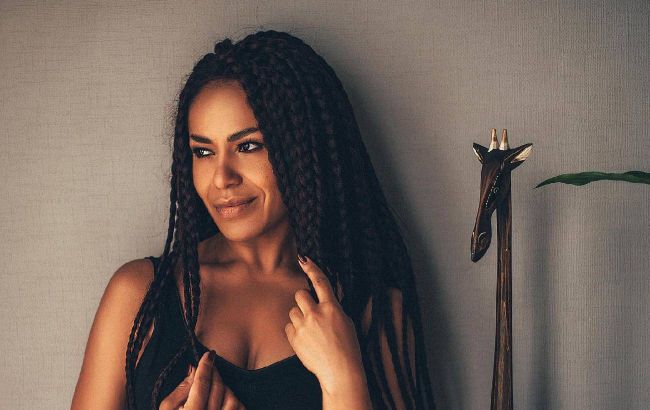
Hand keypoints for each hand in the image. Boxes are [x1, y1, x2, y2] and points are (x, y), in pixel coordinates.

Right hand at [159, 350, 246, 409]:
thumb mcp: (167, 409)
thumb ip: (179, 389)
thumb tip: (193, 369)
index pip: (201, 384)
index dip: (205, 366)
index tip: (208, 355)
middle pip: (217, 388)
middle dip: (215, 373)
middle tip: (211, 365)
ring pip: (232, 398)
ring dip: (225, 387)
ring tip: (215, 385)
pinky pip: (240, 409)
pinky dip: (235, 401)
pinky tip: (226, 398)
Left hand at [286, 254, 365, 392]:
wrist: (340, 371)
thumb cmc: (348, 348)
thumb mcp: (347, 322)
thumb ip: (333, 309)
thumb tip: (324, 301)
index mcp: (332, 307)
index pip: (320, 281)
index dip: (311, 268)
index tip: (304, 259)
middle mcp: (316, 313)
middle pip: (300, 294)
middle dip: (304, 299)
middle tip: (311, 310)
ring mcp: (304, 326)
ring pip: (293, 311)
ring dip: (299, 317)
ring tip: (311, 331)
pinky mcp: (294, 338)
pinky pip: (288, 327)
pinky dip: (295, 331)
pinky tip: (306, 340)